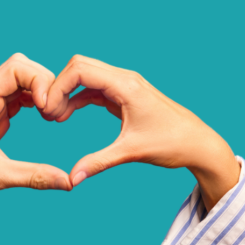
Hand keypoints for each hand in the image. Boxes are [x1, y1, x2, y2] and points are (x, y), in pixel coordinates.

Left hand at [0, 53, 71, 209]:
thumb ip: (34, 176)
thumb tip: (69, 183)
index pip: (15, 68)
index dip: (39, 80)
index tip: (47, 108)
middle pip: (21, 67)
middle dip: (44, 82)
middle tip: (54, 110)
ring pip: (21, 80)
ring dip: (41, 91)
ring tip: (52, 115)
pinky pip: (18, 96)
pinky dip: (35, 101)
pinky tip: (45, 116)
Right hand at [43, 55, 240, 211]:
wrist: (197, 143)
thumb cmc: (171, 143)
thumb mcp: (131, 152)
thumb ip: (99, 162)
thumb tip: (72, 179)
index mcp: (126, 85)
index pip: (80, 70)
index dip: (58, 87)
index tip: (48, 111)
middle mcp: (125, 79)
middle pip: (79, 66)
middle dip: (58, 86)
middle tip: (47, 113)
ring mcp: (124, 85)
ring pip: (86, 75)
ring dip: (67, 92)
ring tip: (53, 117)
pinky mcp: (124, 95)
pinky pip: (94, 89)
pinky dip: (77, 98)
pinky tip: (66, 115)